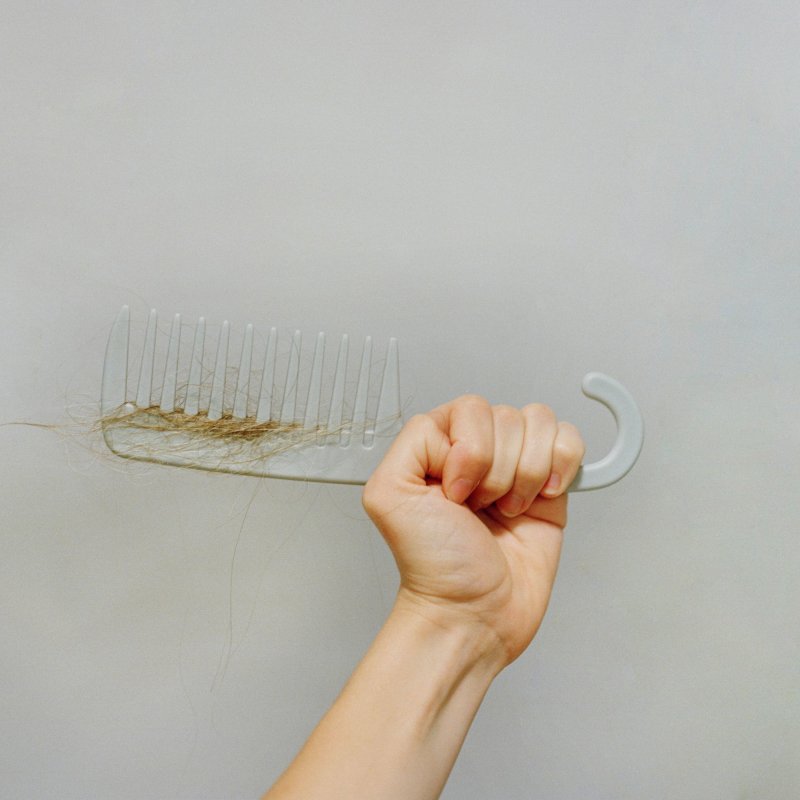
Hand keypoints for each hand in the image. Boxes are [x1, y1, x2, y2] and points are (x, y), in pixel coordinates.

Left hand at [362, 395, 584, 669]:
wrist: (474, 614)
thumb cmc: (434, 565)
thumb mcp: (388, 494)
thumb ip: (411, 442)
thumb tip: (456, 431)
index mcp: (438, 444)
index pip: (471, 409)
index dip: (470, 452)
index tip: (455, 495)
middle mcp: (477, 450)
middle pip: (509, 417)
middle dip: (497, 471)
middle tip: (479, 509)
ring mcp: (515, 465)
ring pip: (541, 425)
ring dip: (527, 475)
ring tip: (506, 510)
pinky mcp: (550, 486)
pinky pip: (570, 442)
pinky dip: (561, 468)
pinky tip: (540, 500)